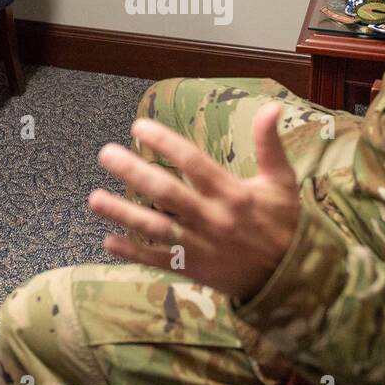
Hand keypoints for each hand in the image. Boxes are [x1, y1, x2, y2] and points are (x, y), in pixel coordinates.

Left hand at [88, 103, 300, 302]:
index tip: (138, 126)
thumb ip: (270, 144)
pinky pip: (158, 260)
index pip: (193, 162)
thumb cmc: (284, 223)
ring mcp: (200, 245)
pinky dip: (132, 252)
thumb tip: (272, 106)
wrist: (290, 277)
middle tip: (105, 154)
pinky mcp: (194, 269)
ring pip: (155, 228)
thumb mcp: (282, 181)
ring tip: (94, 199)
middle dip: (133, 172)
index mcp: (233, 192)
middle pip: (166, 192)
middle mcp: (213, 218)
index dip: (164, 143)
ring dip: (122, 214)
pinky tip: (108, 240)